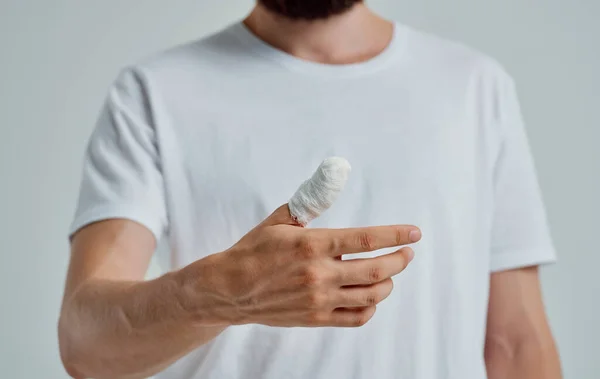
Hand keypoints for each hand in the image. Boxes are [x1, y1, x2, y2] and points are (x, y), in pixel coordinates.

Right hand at [186, 204, 420, 327]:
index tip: (414, 233)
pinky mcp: (316, 318)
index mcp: (313, 244)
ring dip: (388, 283)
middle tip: (407, 253)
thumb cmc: (254, 251)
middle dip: (400, 260)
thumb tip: (332, 175)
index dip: (396, 235)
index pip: (366, 239)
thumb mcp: (280, 220)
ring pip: (371, 295)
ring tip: (390, 273)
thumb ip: (310, 201)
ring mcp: (319, 299)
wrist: (229, 289)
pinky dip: (370, 308)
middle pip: (377, 270)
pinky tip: (370, 297)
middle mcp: (319, 274)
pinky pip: (356, 318)